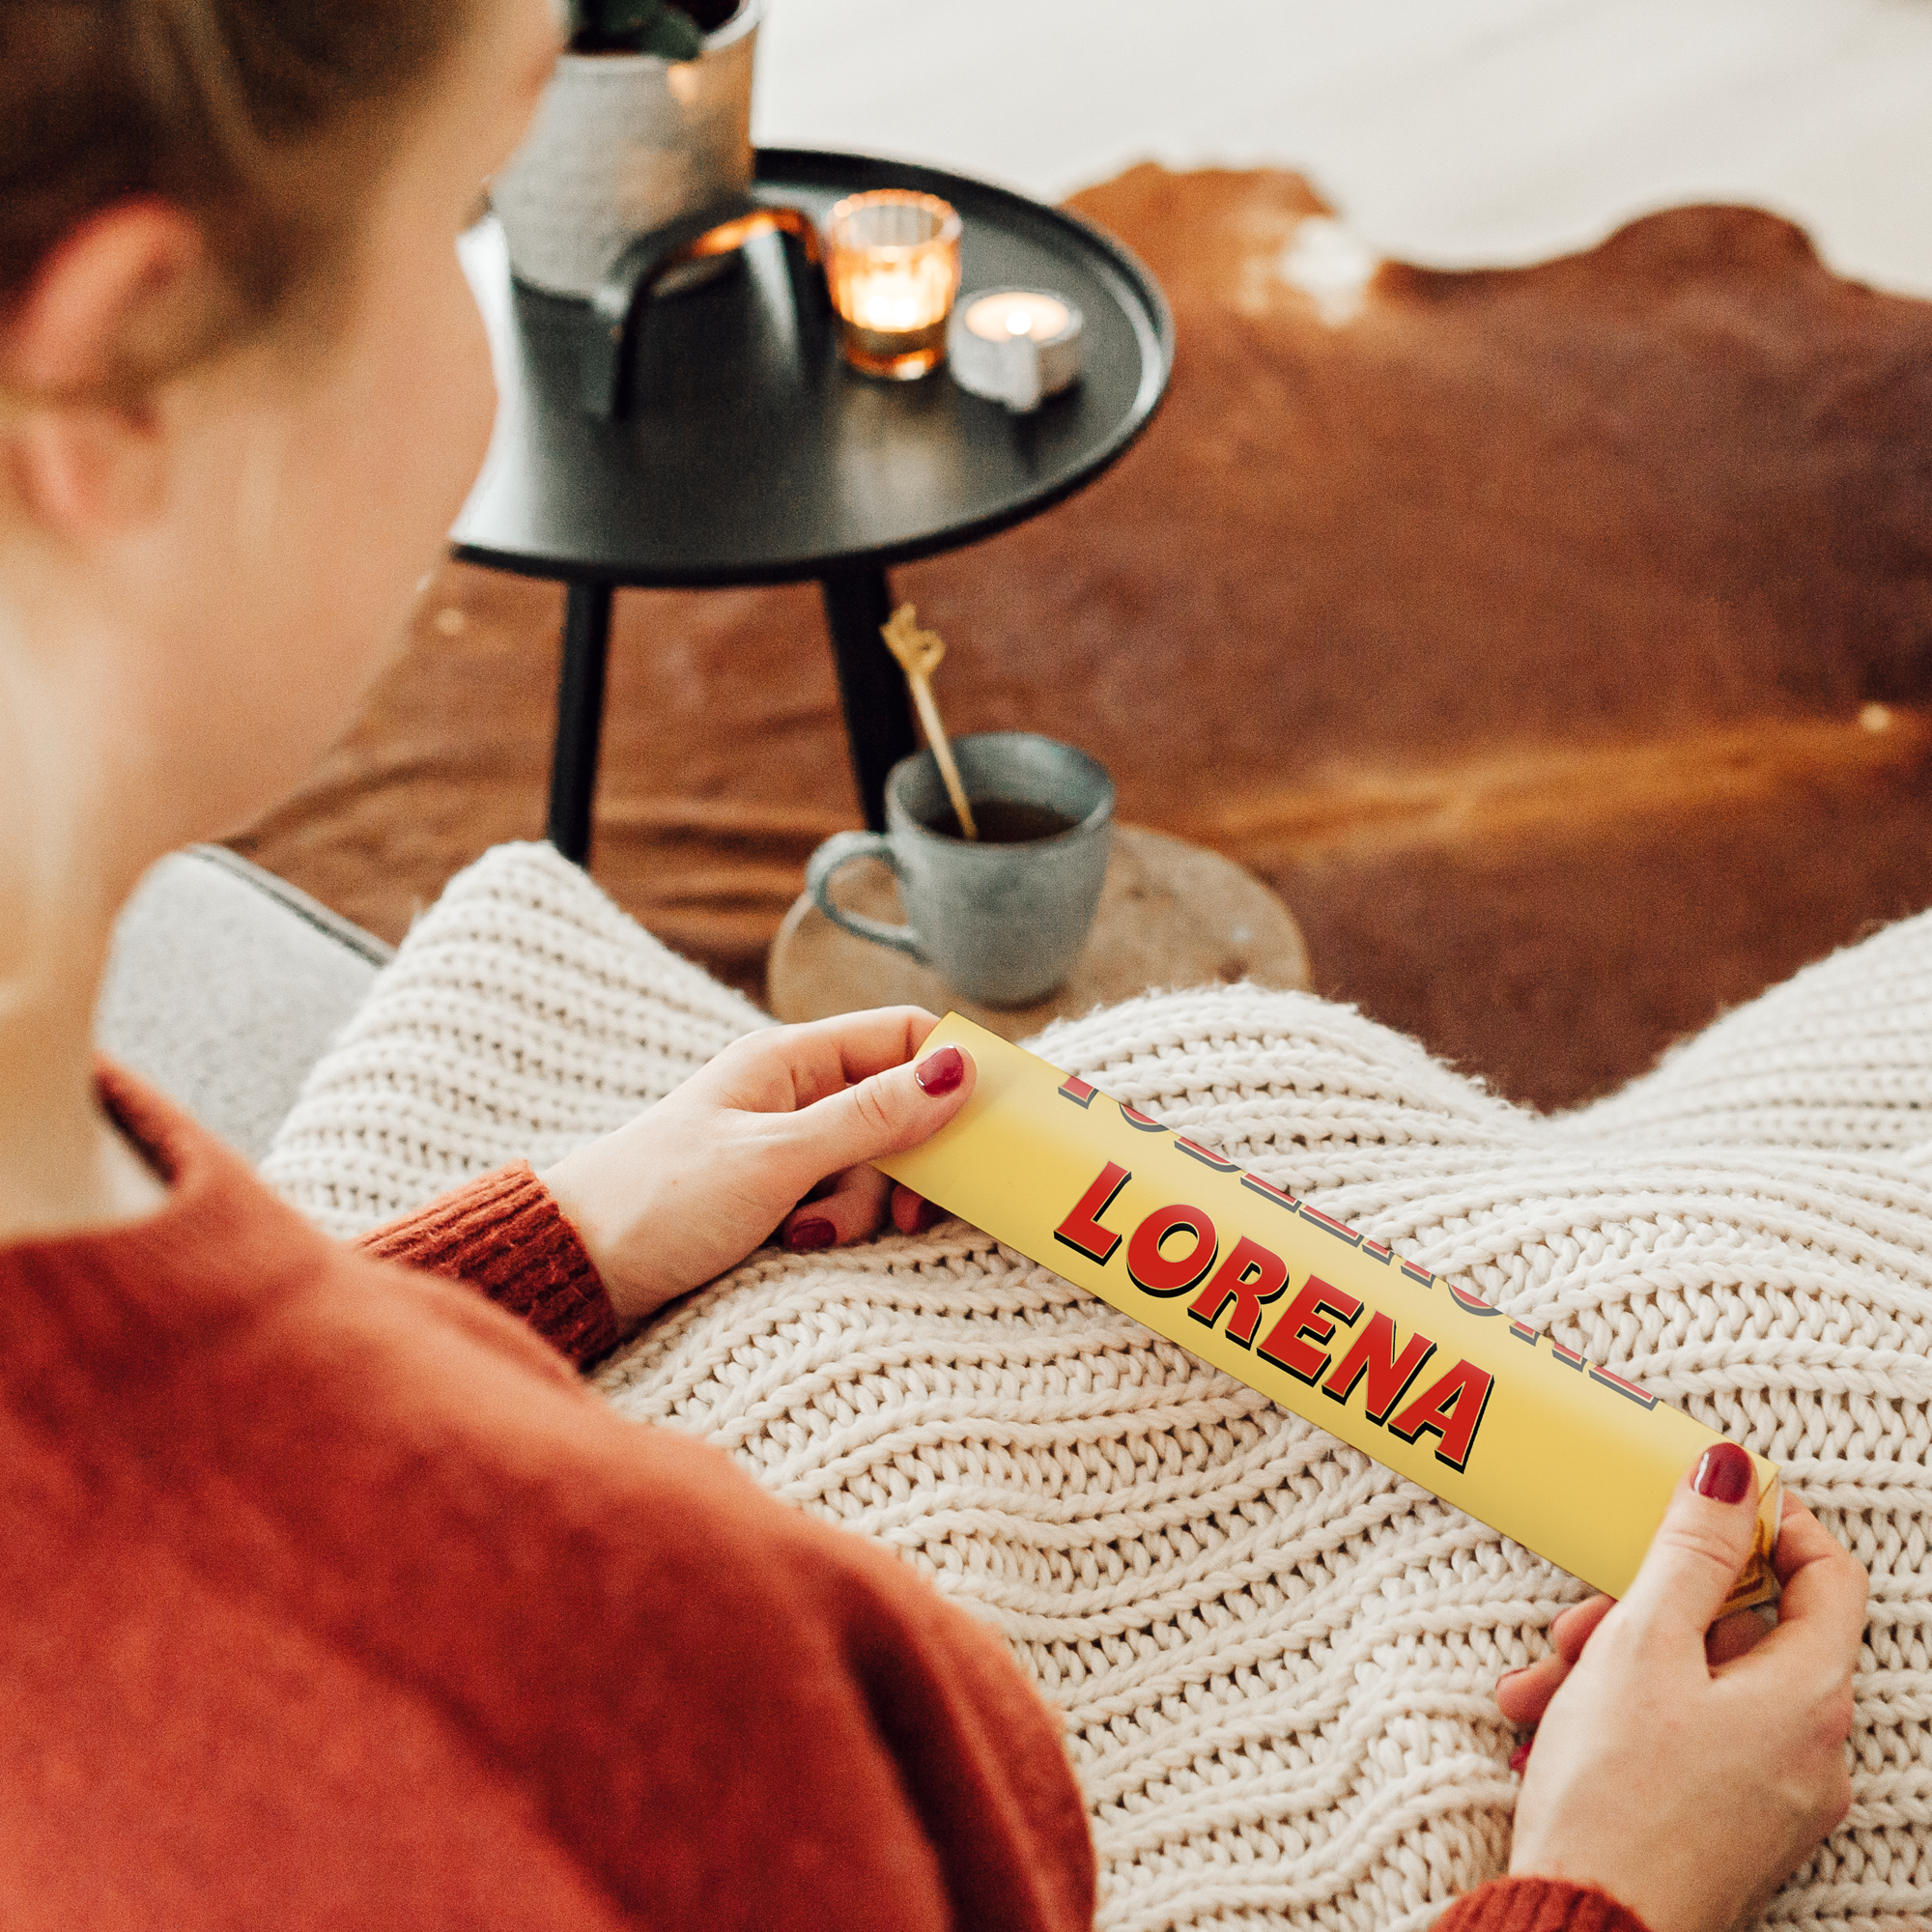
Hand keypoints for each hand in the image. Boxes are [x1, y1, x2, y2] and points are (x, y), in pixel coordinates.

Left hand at [539, 1007, 972, 1329]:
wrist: (574, 1269)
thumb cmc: (659, 1200)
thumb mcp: (777, 1159)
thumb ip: (872, 1118)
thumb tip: (959, 1071)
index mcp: (788, 1058)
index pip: (901, 1036)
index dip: (950, 1073)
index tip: (985, 1128)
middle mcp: (792, 1092)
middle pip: (897, 1109)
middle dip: (906, 1165)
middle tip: (907, 1215)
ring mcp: (783, 1145)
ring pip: (873, 1165)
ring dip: (859, 1207)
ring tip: (810, 1236)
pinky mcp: (774, 1195)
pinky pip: (838, 1201)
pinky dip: (832, 1226)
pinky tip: (796, 1245)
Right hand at [1497, 1445, 1865, 1931]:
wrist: (1587, 1925)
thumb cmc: (1617, 1795)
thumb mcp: (1642, 1642)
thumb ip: (1690, 1550)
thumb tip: (1733, 1472)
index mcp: (1808, 1697)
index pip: (1829, 1576)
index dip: (1770, 1525)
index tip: (1704, 1504)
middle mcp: (1811, 1750)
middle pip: (1742, 1632)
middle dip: (1646, 1610)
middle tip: (1580, 1621)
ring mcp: (1773, 1795)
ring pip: (1700, 1685)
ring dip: (1613, 1666)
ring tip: (1543, 1686)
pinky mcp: (1728, 1826)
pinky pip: (1687, 1739)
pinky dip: (1622, 1718)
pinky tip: (1550, 1726)